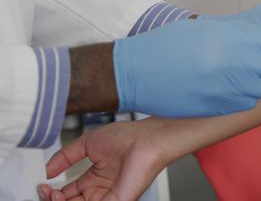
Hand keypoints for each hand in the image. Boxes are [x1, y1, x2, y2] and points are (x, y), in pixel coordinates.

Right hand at [38, 119, 170, 200]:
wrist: (146, 138)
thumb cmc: (126, 137)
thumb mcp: (87, 144)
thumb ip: (65, 157)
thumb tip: (47, 170)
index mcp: (95, 177)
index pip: (68, 194)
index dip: (52, 193)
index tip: (42, 185)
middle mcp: (101, 190)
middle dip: (53, 200)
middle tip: (46, 191)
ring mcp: (109, 198)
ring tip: (54, 194)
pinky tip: (62, 199)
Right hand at [113, 18, 260, 117]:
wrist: (136, 72)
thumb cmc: (167, 45)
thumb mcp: (206, 27)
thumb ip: (239, 32)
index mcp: (232, 36)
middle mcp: (236, 61)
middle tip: (258, 63)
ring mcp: (230, 87)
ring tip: (244, 77)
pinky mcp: (220, 107)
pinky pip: (249, 104)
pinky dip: (246, 98)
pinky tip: (230, 89)